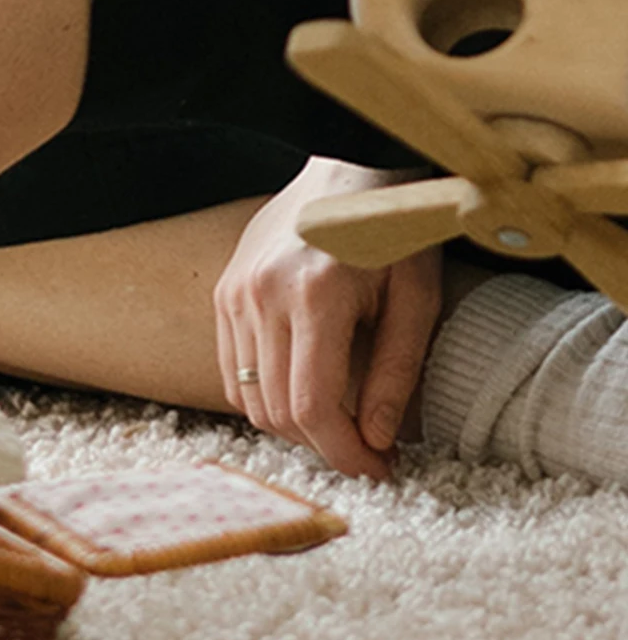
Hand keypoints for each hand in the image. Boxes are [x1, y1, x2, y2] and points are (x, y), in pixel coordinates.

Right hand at [214, 156, 441, 479]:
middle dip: (323, 446)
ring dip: (292, 424)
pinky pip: (232, 367)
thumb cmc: (392, 231)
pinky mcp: (224, 290)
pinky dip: (263, 393)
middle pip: (275, 409)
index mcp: (314, 295)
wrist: (347, 169)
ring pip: (247, 395)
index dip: (346, 454)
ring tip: (337, 422)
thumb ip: (394, 375)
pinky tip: (303, 389)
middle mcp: (262, 294)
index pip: (312, 407)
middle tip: (366, 452)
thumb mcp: (415, 300)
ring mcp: (235, 291)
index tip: (379, 470)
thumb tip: (376, 441)